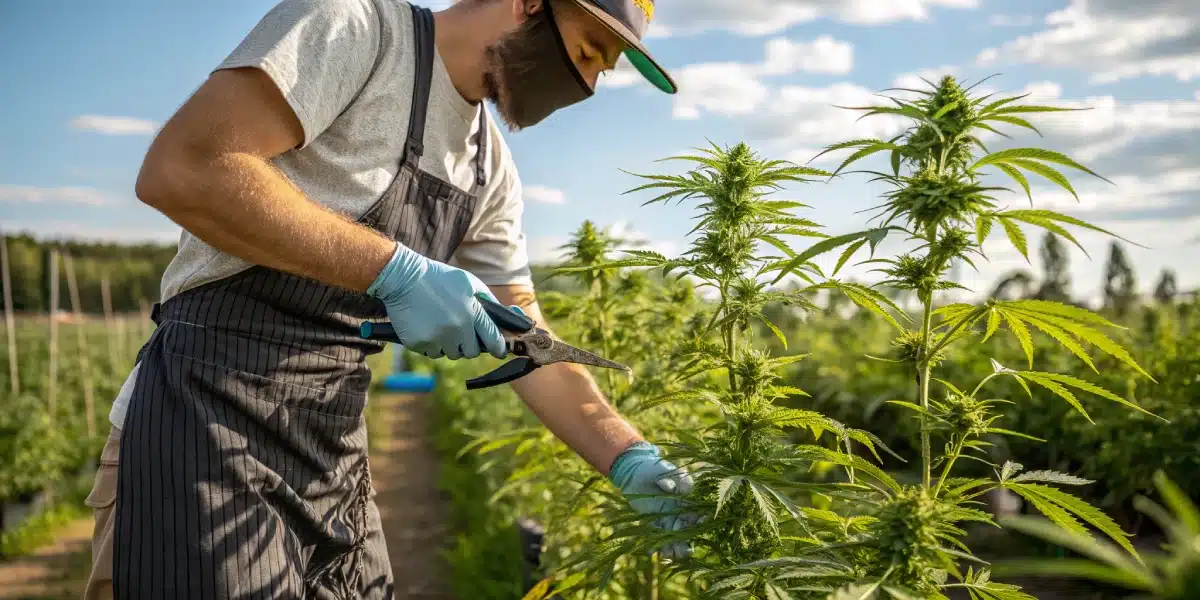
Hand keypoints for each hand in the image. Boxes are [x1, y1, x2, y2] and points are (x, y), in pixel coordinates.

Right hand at [366, 242, 505, 359]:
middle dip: (468, 344)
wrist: (404, 277)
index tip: (499, 351)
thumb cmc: (440, 278)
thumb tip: (510, 317)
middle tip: (460, 332)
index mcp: (473, 313)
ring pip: (450, 354)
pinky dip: (430, 344)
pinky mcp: (419, 343)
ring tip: (440, 325)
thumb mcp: (470, 283)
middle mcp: (457, 328)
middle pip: (471, 352)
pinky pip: (431, 352)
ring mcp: (438, 338)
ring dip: (448, 344)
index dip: (498, 348)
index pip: (493, 340)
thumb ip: (489, 301)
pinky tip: (426, 326)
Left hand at [608, 441, 697, 558]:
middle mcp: (679, 512)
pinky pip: (656, 536)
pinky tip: (653, 551)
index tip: (700, 524)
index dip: (701, 521)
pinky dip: (655, 545)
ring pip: (672, 537)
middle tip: (685, 551)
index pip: (698, 514)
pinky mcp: (652, 521)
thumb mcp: (672, 470)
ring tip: (669, 554)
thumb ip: (681, 480)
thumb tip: (679, 491)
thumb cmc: (656, 468)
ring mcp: (666, 518)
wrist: (635, 470)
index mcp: (688, 501)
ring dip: (672, 547)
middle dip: (687, 542)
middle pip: (686, 531)